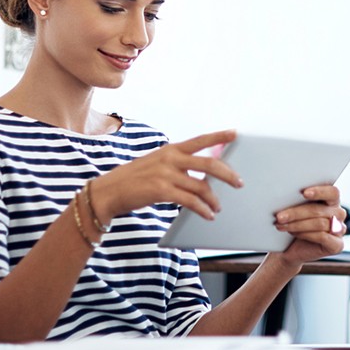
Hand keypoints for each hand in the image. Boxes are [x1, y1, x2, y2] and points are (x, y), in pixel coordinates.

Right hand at [91, 130, 243, 222]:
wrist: (109, 191)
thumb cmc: (133, 180)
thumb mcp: (155, 164)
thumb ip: (176, 165)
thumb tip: (202, 177)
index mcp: (170, 149)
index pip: (200, 140)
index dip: (219, 136)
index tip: (235, 133)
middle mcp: (169, 158)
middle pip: (208, 164)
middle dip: (228, 174)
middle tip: (239, 183)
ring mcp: (165, 174)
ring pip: (201, 186)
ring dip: (214, 200)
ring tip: (218, 208)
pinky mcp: (161, 190)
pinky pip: (190, 201)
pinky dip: (203, 209)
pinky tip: (208, 215)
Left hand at [273, 185, 345, 266]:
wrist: (288, 248)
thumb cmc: (291, 223)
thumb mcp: (292, 209)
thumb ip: (294, 199)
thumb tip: (283, 191)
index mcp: (331, 200)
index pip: (332, 192)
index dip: (319, 191)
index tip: (304, 193)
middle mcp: (338, 213)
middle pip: (320, 210)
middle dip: (296, 212)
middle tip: (279, 216)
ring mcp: (340, 230)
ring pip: (319, 223)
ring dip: (297, 225)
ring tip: (281, 225)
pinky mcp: (337, 245)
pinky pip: (322, 237)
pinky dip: (305, 234)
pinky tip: (293, 233)